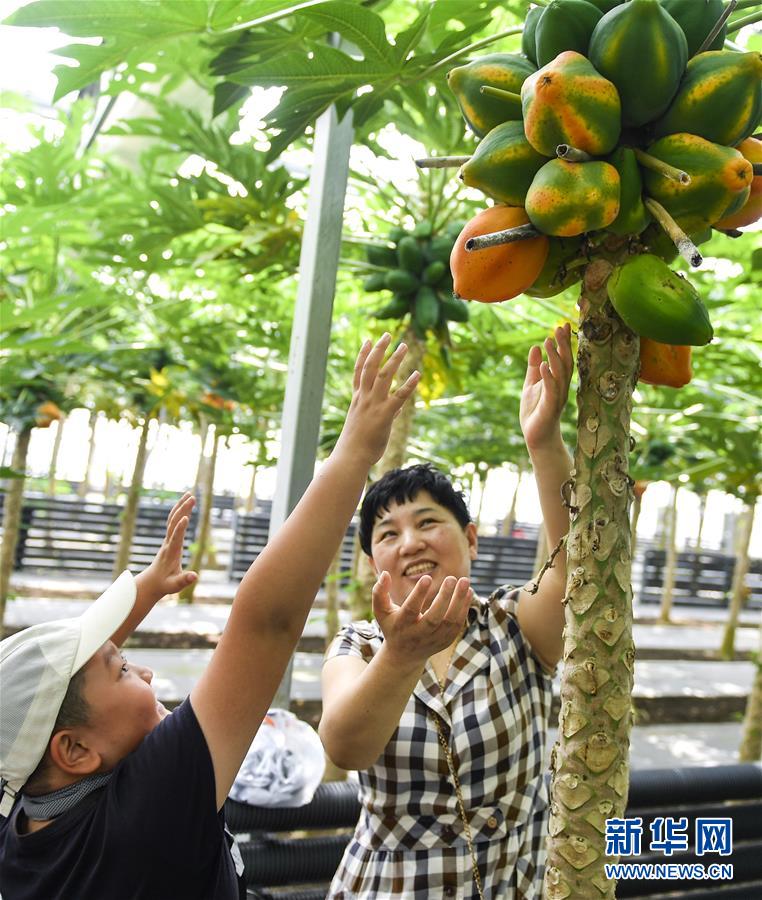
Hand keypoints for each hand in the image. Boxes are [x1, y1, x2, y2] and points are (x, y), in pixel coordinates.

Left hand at [139, 492, 197, 598]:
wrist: (151, 582)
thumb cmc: (164, 584)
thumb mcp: (174, 586)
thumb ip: (183, 580)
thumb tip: (194, 576)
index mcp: (170, 553)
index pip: (175, 538)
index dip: (179, 528)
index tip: (186, 517)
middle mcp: (168, 543)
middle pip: (173, 523)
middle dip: (182, 510)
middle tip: (192, 497)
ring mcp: (168, 540)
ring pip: (172, 519)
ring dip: (180, 506)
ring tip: (190, 494)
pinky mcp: (169, 539)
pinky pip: (173, 521)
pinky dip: (179, 511)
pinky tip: (185, 504)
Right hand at [334, 334, 419, 466]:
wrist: (351, 457)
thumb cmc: (357, 445)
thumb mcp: (367, 425)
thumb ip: (384, 413)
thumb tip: (398, 409)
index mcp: (358, 400)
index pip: (359, 372)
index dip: (363, 355)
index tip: (368, 340)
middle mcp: (364, 398)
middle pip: (370, 367)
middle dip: (379, 349)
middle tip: (388, 334)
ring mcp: (374, 405)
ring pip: (383, 376)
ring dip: (394, 359)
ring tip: (404, 346)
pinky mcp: (384, 415)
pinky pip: (399, 396)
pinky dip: (409, 384)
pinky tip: (417, 374)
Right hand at [372, 571, 471, 666]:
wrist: (404, 656)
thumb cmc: (392, 626)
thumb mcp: (381, 611)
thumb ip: (379, 592)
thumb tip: (385, 573)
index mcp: (402, 625)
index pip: (411, 609)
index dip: (418, 594)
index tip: (427, 577)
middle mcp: (419, 634)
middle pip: (434, 618)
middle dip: (444, 598)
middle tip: (452, 578)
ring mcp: (434, 639)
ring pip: (450, 622)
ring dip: (459, 601)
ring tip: (465, 581)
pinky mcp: (445, 641)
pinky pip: (457, 625)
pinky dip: (464, 609)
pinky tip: (468, 592)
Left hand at [520, 323, 572, 452]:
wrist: (536, 437)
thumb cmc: (535, 411)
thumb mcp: (531, 385)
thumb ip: (533, 367)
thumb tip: (534, 347)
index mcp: (558, 380)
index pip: (563, 358)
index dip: (563, 342)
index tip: (562, 325)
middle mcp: (561, 387)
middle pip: (565, 363)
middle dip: (563, 345)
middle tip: (559, 328)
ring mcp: (557, 397)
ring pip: (559, 374)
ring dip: (554, 358)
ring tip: (548, 341)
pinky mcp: (549, 407)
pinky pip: (551, 390)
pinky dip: (548, 377)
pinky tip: (543, 366)